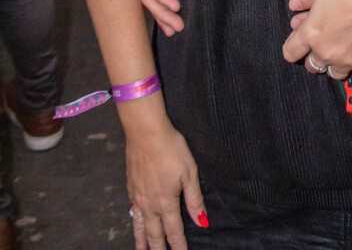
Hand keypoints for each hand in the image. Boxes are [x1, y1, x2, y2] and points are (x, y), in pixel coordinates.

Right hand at [126, 121, 205, 248]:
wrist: (145, 132)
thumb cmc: (171, 148)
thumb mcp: (189, 172)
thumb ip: (194, 199)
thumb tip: (202, 222)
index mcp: (166, 202)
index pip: (174, 232)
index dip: (179, 246)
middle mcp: (150, 204)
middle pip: (154, 234)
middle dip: (159, 249)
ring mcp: (137, 196)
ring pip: (139, 226)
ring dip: (142, 242)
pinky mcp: (130, 186)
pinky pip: (132, 212)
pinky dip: (134, 224)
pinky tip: (136, 224)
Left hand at [282, 0, 351, 77]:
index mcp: (311, 34)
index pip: (290, 52)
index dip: (292, 46)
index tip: (299, 39)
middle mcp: (326, 52)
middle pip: (312, 66)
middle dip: (314, 55)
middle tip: (323, 40)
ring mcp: (347, 60)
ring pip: (334, 72)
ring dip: (334, 62)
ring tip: (340, 48)